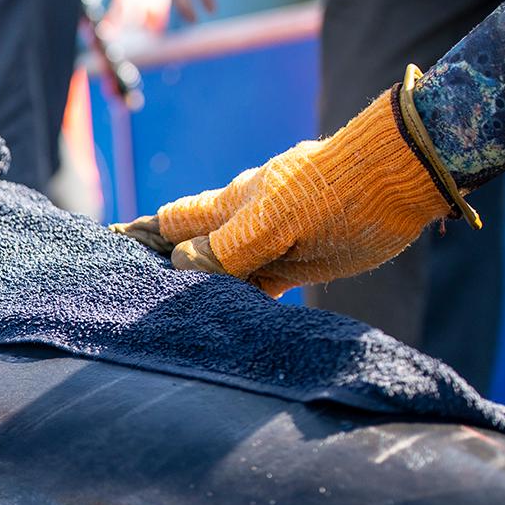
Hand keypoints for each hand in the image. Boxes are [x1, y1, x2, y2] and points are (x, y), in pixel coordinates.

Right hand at [113, 88, 454, 296]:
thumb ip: (228, 246)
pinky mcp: (296, 264)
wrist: (398, 181)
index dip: (138, 237)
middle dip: (165, 272)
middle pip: (191, 251)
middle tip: (136, 305)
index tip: (106, 252)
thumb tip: (184, 267)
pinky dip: (241, 303)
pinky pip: (256, 286)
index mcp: (227, 207)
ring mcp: (268, 245)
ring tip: (178, 324)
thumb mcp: (275, 220)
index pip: (169, 223)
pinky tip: (231, 321)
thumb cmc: (335, 192)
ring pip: (223, 274)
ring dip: (205, 293)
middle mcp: (241, 226)